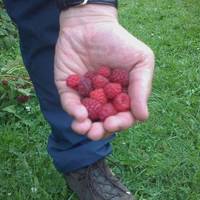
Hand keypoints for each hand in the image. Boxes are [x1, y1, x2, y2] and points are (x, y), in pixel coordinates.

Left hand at [54, 5, 154, 139]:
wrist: (91, 24)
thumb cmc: (119, 42)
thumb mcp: (140, 62)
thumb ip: (142, 88)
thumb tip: (142, 116)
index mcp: (121, 95)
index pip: (122, 116)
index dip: (119, 123)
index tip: (114, 123)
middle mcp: (103, 99)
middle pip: (102, 121)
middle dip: (99, 130)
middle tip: (96, 132)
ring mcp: (85, 95)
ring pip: (84, 117)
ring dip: (84, 127)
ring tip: (84, 129)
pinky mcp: (68, 88)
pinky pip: (69, 103)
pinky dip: (73, 110)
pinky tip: (78, 114)